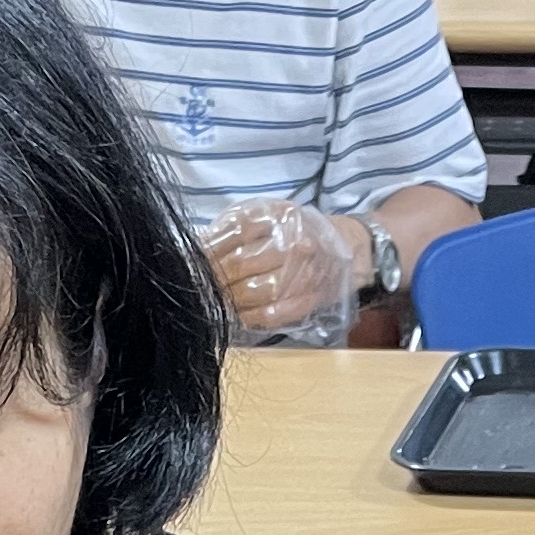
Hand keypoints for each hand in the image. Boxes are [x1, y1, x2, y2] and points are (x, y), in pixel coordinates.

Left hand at [198, 199, 360, 341]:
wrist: (344, 246)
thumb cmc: (294, 230)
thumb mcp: (266, 216)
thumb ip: (233, 229)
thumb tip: (195, 250)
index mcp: (279, 216)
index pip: (234, 234)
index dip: (208, 251)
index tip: (191, 263)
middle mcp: (293, 243)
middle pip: (240, 264)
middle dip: (214, 278)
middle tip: (200, 286)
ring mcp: (304, 273)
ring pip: (254, 292)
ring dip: (229, 300)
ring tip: (216, 300)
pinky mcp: (310, 298)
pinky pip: (273, 314)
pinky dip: (249, 318)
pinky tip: (238, 315)